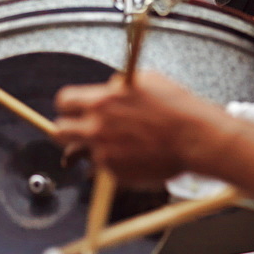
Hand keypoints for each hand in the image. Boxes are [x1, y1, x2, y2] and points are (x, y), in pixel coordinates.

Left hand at [53, 70, 222, 185]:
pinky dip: (112, 161)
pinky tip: (133, 153)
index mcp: (103, 100)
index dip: (69, 104)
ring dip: (91, 147)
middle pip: (59, 131)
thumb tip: (108, 88)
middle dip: (67, 129)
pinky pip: (102, 166)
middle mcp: (97, 127)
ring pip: (80, 152)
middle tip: (80, 128)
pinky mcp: (114, 173)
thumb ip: (118, 85)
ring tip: (114, 141)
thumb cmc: (175, 106)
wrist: (194, 138)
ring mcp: (104, 153)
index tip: (74, 107)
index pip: (64, 101)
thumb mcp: (145, 79)